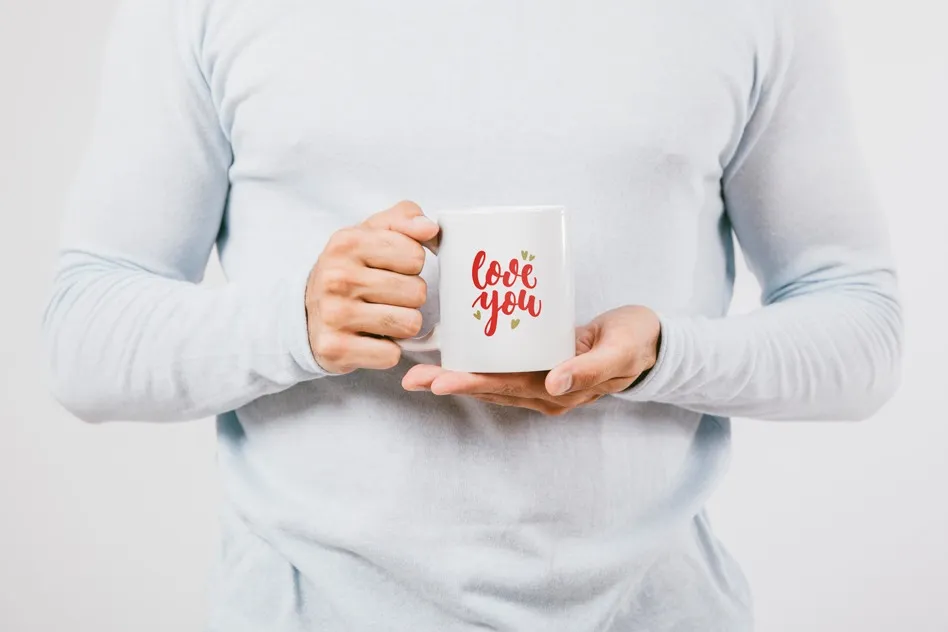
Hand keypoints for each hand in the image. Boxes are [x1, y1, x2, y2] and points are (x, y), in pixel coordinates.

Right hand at [305, 201, 439, 373]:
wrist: (305, 315)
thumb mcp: (370, 234)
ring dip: (401, 324)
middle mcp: (337, 277)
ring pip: (409, 324)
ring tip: (380, 317)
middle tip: (384, 297)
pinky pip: (391, 354)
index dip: (411, 265)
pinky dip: (387, 350)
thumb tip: (430, 228)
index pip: (415, 255)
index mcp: (347, 242)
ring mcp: (334, 314)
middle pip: (416, 292)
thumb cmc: (348, 271)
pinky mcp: (336, 349)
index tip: (391, 269)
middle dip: (408, 297)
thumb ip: (404, 219)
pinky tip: (370, 339)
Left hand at [401, 306, 660, 414]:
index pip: (508, 388)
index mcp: (561, 391)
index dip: (473, 384)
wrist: (651, 343)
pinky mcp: (541, 366)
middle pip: (490, 389)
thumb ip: (589, 369)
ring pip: (491, 382)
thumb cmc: (635, 342)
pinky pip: (503, 370)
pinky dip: (476, 365)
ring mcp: (542, 382)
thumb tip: (554, 383)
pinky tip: (454, 356)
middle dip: (451, 383)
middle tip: (413, 378)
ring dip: (456, 377)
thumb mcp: (619, 352)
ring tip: (420, 372)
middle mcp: (545, 392)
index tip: (440, 380)